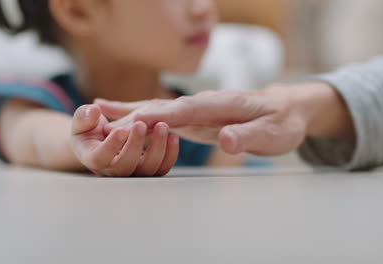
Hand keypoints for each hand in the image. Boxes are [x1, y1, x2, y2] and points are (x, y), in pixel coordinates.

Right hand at [70, 105, 178, 176]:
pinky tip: (173, 136)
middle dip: (135, 145)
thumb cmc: (88, 127)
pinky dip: (170, 155)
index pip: (100, 159)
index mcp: (92, 158)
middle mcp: (111, 171)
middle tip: (141, 124)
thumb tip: (94, 111)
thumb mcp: (82, 120)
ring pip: (147, 170)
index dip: (111, 146)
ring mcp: (131, 172)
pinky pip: (161, 169)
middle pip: (125, 167)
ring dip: (157, 149)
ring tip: (162, 125)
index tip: (120, 129)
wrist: (100, 137)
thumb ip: (84, 116)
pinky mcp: (146, 170)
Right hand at [96, 83, 352, 155]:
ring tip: (99, 113)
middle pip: (160, 106)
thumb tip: (224, 139)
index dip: (152, 117)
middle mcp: (203, 103)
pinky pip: (164, 117)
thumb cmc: (282, 122)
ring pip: (157, 108)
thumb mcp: (273, 134)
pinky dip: (143, 117)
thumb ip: (247, 136)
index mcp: (218, 105)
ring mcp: (197, 109)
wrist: (287, 108)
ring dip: (129, 112)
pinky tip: (128, 120)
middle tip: (95, 114)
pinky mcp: (196, 117)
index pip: (179, 111)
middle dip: (128, 111)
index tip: (126, 123)